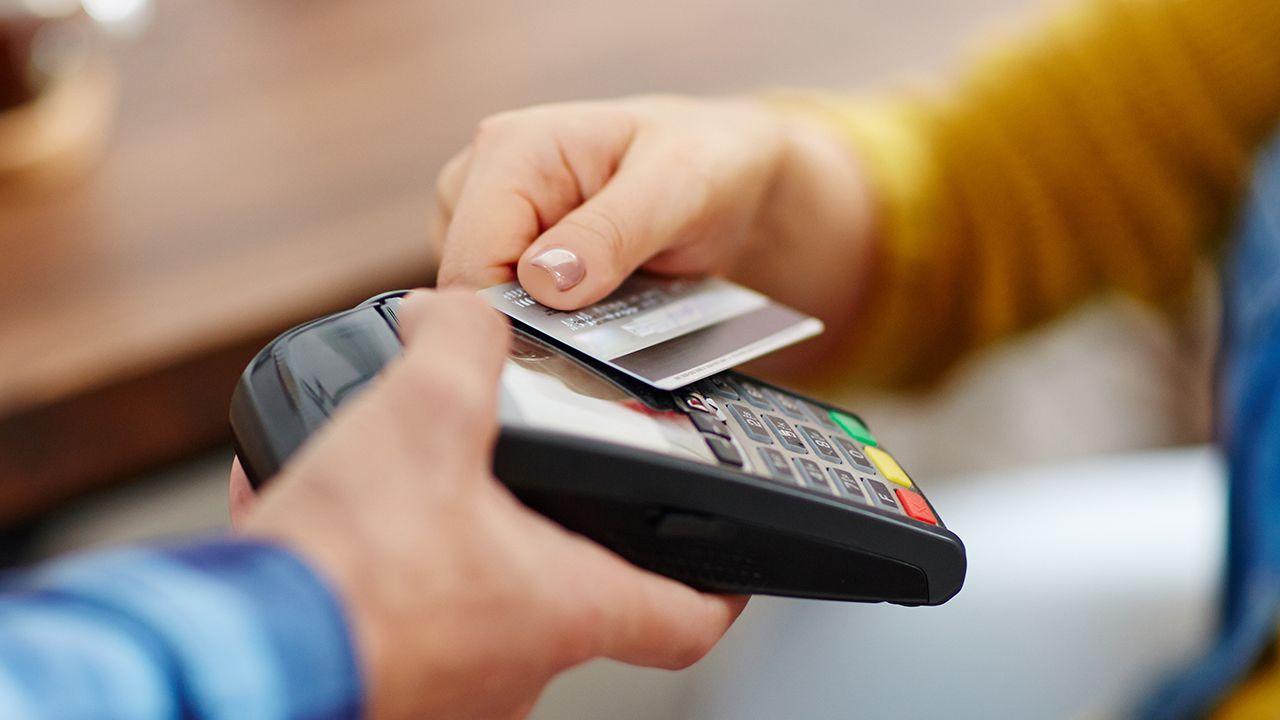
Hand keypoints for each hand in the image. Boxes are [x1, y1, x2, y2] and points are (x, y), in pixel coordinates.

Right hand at [233, 290, 745, 719]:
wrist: (240, 656)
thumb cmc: (349, 574)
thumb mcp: (423, 420)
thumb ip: (462, 348)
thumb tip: (459, 312)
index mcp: (560, 605)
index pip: (685, 618)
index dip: (717, 582)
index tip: (724, 557)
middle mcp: (514, 663)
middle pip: (570, 592)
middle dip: (551, 527)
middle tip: (535, 477)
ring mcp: (450, 682)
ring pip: (473, 599)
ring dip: (453, 538)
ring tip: (411, 483)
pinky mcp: (382, 679)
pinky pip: (393, 607)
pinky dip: (375, 559)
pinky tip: (324, 510)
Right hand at [431, 95, 875, 367]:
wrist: (723, 170)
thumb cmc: (704, 163)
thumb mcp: (677, 189)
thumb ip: (611, 233)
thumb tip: (544, 283)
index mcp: (512, 149)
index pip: (471, 264)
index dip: (513, 319)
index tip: (574, 349)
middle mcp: (479, 178)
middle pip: (468, 290)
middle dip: (530, 325)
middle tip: (608, 332)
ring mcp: (482, 216)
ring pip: (482, 306)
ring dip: (541, 328)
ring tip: (611, 311)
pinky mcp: (497, 249)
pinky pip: (502, 307)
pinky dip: (546, 324)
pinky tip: (595, 312)